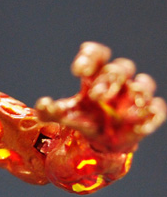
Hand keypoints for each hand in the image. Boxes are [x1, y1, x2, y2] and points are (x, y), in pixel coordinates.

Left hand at [36, 42, 165, 152]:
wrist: (100, 142)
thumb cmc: (83, 119)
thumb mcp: (64, 115)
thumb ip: (51, 111)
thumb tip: (42, 105)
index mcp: (96, 75)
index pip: (98, 54)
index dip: (91, 57)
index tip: (78, 70)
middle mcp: (118, 82)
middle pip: (120, 69)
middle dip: (109, 80)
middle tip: (96, 97)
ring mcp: (135, 97)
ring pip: (143, 84)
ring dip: (135, 94)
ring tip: (122, 111)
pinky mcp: (148, 114)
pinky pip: (158, 109)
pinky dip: (152, 115)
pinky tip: (140, 126)